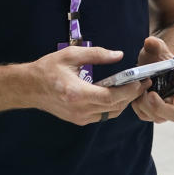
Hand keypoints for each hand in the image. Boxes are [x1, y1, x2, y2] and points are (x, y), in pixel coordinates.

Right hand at [27, 45, 147, 125]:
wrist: (29, 87)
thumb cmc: (48, 68)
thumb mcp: (71, 55)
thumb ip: (96, 54)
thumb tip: (118, 55)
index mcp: (77, 93)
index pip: (110, 97)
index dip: (128, 91)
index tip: (140, 81)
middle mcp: (80, 109)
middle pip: (114, 107)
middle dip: (132, 95)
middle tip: (144, 83)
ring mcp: (79, 117)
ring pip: (110, 114)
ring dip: (124, 102)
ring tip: (134, 87)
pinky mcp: (79, 120)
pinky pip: (102, 115)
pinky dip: (113, 106)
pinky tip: (118, 93)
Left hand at [131, 36, 173, 123]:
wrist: (151, 63)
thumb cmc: (160, 56)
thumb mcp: (159, 49)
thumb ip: (156, 44)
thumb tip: (149, 41)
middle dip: (162, 108)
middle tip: (150, 95)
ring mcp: (168, 108)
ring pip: (161, 118)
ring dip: (148, 107)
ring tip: (139, 92)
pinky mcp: (154, 111)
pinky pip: (147, 116)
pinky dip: (139, 108)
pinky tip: (135, 96)